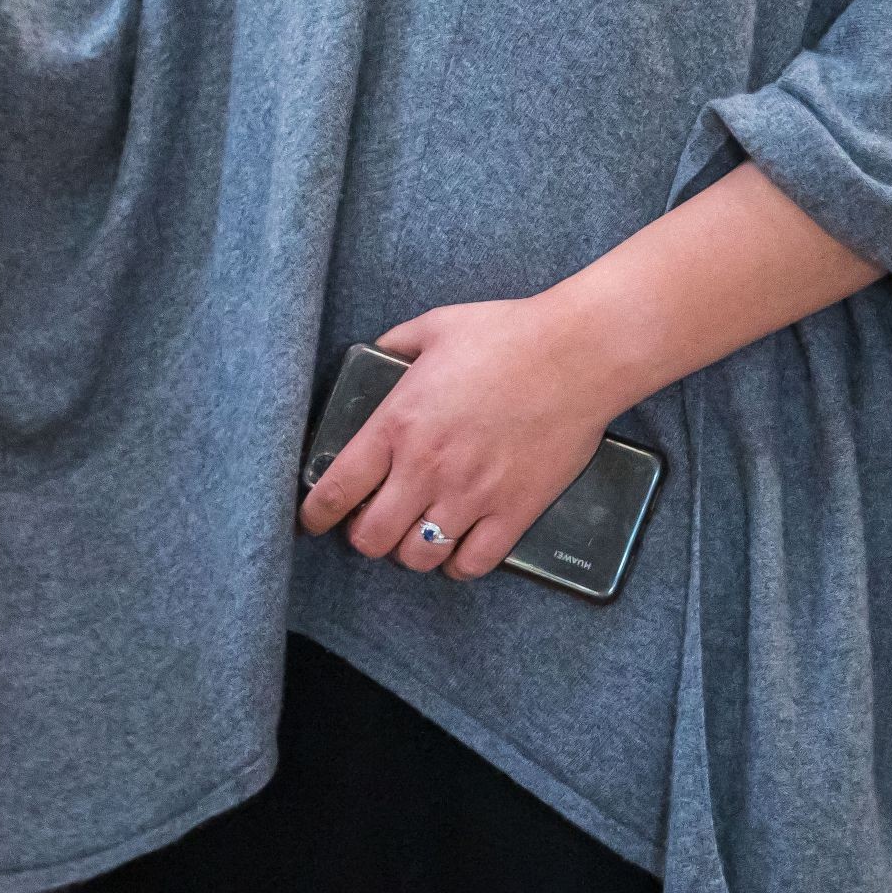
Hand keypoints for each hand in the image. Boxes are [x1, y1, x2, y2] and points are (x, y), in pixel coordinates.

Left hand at [296, 296, 627, 578]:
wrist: (579, 353)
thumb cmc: (508, 334)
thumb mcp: (434, 327)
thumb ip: (395, 346)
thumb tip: (378, 353)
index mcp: (396, 425)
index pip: (336, 490)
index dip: (316, 514)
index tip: (312, 520)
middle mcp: (426, 468)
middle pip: (370, 537)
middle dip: (363, 536)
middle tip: (372, 524)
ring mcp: (471, 494)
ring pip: (417, 557)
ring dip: (409, 552)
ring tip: (413, 535)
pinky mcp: (514, 510)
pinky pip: (473, 563)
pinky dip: (458, 564)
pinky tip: (456, 548)